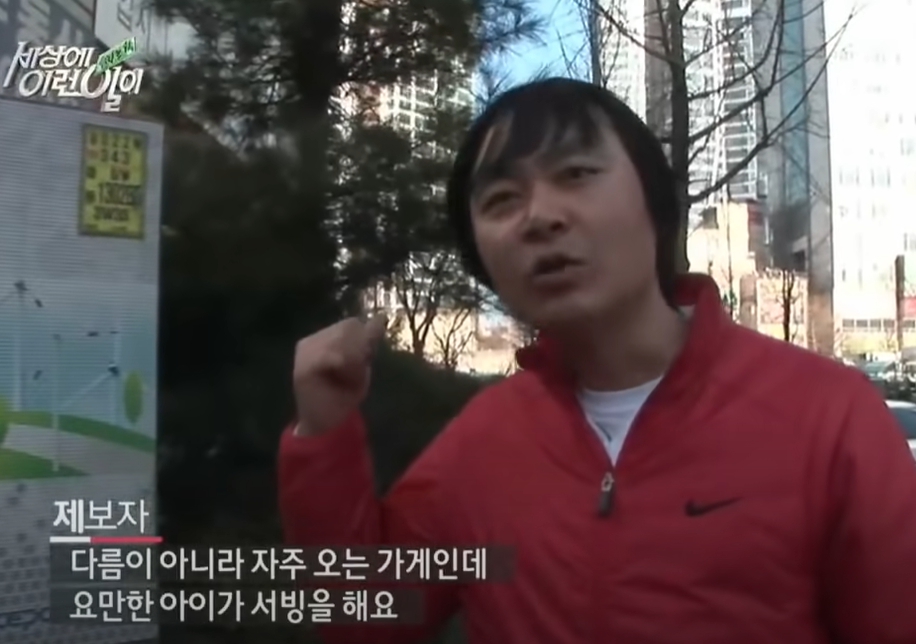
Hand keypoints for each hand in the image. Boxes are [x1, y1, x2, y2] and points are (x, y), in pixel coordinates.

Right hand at [292, 315, 386, 435]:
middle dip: (360, 350)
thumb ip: (368, 341)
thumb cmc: (343, 396)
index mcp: (323, 338)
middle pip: (348, 327)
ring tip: (346, 380)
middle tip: (354, 374)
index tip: (364, 361)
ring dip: (353, 362)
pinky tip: (341, 379)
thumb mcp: (362, 364)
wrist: (326, 425)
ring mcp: (304, 352)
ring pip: (342, 340)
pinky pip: (332, 356)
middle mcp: (311, 340)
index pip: (351, 324)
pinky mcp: (303, 368)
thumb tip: (380, 317)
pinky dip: (345, 367)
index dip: (364, 340)